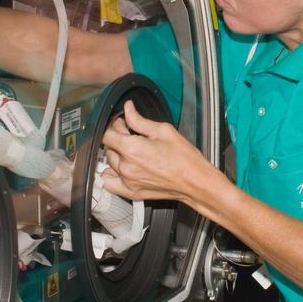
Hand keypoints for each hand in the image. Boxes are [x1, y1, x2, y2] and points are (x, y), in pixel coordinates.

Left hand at [99, 100, 215, 204]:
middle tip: (133, 135)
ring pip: (110, 163)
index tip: (123, 123)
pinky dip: (111, 174)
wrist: (195, 181)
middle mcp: (126, 166)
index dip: (113, 125)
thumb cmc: (184, 157)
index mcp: (132, 148)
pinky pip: (109, 183)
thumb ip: (139, 120)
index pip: (106, 133)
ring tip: (132, 151)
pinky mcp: (131, 192)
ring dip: (117, 155)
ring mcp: (127, 181)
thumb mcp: (163, 130)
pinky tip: (122, 168)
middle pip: (108, 147)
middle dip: (118, 138)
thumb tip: (128, 109)